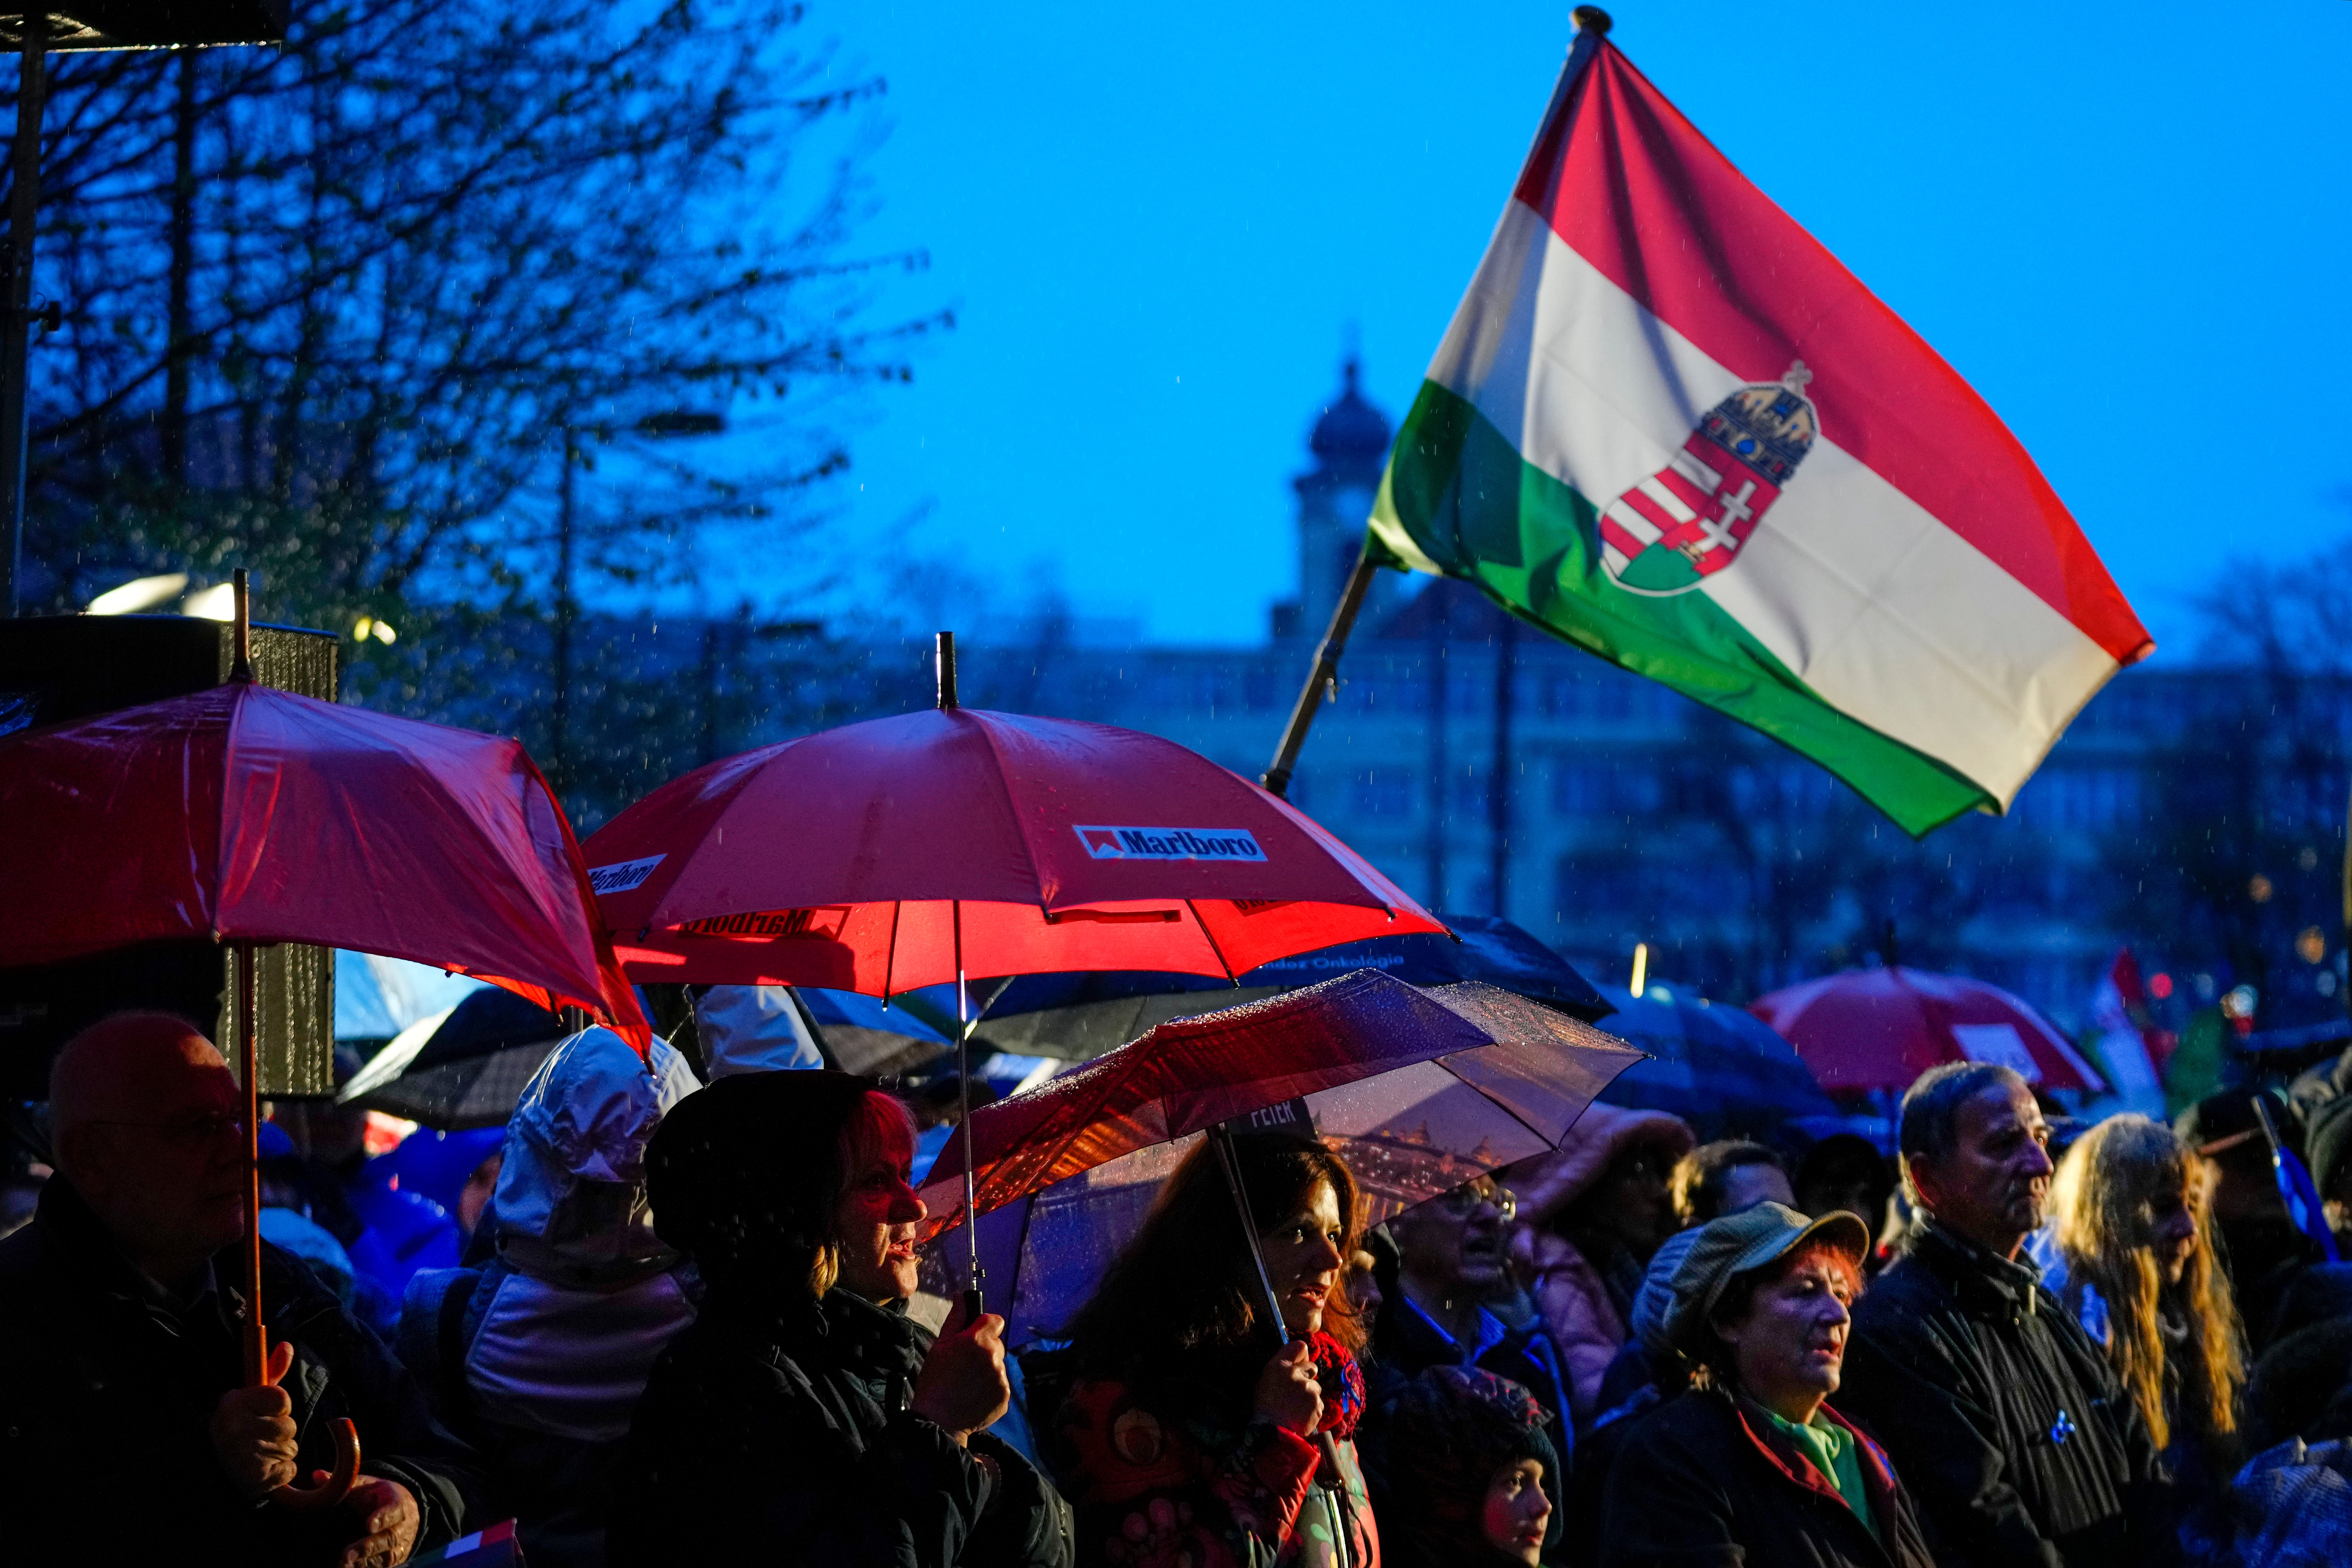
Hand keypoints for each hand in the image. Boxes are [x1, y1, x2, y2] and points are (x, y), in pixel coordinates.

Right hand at [210, 1340, 299, 1497]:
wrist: (210, 1469)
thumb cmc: (237, 1427)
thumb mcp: (247, 1398)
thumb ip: (270, 1373)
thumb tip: (288, 1345)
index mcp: (234, 1405)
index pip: (282, 1399)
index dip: (278, 1407)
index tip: (264, 1412)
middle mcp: (238, 1430)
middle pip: (289, 1425)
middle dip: (280, 1431)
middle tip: (258, 1436)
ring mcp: (247, 1456)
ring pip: (291, 1448)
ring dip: (280, 1452)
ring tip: (258, 1453)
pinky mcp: (258, 1479)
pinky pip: (290, 1469)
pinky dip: (281, 1471)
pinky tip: (262, 1470)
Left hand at [335, 1476, 419, 1567]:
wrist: (409, 1509)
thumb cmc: (380, 1497)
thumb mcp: (367, 1486)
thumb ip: (346, 1484)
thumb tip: (316, 1475)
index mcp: (397, 1503)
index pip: (393, 1511)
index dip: (382, 1518)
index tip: (369, 1524)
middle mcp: (402, 1526)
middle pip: (389, 1537)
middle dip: (368, 1546)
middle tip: (347, 1554)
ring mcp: (400, 1543)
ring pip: (387, 1555)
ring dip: (366, 1560)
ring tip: (345, 1563)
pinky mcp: (396, 1557)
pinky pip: (383, 1565)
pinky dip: (367, 1566)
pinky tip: (351, 1567)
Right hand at [910, 1304, 1010, 1441]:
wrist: (938, 1420)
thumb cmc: (934, 1382)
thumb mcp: (939, 1346)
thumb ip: (955, 1319)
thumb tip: (961, 1297)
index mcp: (977, 1340)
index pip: (995, 1320)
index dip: (985, 1326)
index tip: (974, 1335)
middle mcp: (994, 1356)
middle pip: (997, 1344)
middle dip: (985, 1349)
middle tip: (966, 1364)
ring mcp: (1001, 1378)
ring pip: (998, 1364)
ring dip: (988, 1369)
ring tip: (968, 1382)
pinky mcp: (1005, 1395)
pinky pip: (1001, 1384)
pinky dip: (991, 1387)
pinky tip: (974, 1394)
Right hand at [1253, 1340, 1322, 1435]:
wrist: (1271, 1433)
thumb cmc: (1264, 1408)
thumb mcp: (1265, 1381)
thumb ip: (1280, 1367)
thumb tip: (1295, 1360)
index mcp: (1280, 1366)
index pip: (1299, 1346)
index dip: (1301, 1355)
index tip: (1300, 1363)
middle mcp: (1296, 1373)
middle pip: (1311, 1368)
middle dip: (1307, 1377)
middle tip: (1297, 1392)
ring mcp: (1309, 1388)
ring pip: (1316, 1388)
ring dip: (1310, 1395)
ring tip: (1297, 1408)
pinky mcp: (1317, 1403)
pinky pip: (1318, 1403)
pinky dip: (1313, 1409)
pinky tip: (1302, 1416)